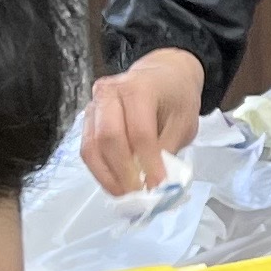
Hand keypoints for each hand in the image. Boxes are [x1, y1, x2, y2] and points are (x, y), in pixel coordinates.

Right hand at [79, 47, 205, 197]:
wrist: (163, 75)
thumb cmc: (176, 97)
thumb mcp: (183, 122)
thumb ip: (168, 150)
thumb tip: (154, 183)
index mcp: (139, 87)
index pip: (139, 131)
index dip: (147, 163)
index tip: (156, 186)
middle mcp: (110, 92)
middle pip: (108, 138)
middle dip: (123, 172)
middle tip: (138, 195)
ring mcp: (94, 104)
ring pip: (92, 146)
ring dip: (107, 176)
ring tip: (125, 195)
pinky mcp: (87, 119)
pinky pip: (87, 149)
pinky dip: (100, 170)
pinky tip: (115, 183)